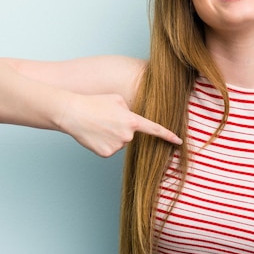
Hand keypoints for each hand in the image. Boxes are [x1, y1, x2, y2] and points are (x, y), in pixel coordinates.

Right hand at [59, 93, 181, 156]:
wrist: (73, 113)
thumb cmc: (95, 103)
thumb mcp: (117, 100)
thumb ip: (130, 110)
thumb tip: (132, 121)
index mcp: (132, 120)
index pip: (155, 129)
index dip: (168, 135)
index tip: (179, 142)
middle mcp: (127, 135)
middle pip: (131, 135)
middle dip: (122, 128)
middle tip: (107, 120)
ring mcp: (117, 146)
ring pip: (120, 143)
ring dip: (112, 136)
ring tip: (99, 125)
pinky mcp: (106, 153)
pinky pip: (110, 149)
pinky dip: (104, 143)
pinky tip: (95, 135)